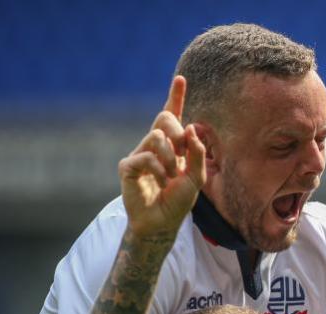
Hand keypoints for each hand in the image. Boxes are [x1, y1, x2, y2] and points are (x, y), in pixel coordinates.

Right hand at [119, 76, 205, 242]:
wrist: (161, 223)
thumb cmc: (178, 201)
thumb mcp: (196, 178)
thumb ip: (198, 154)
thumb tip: (192, 128)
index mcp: (172, 146)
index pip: (172, 116)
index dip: (175, 96)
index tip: (181, 78)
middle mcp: (154, 146)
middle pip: (164, 118)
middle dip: (177, 131)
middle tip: (183, 152)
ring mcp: (139, 154)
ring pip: (156, 136)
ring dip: (170, 157)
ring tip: (171, 176)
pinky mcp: (127, 166)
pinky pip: (145, 156)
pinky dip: (158, 170)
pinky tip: (160, 183)